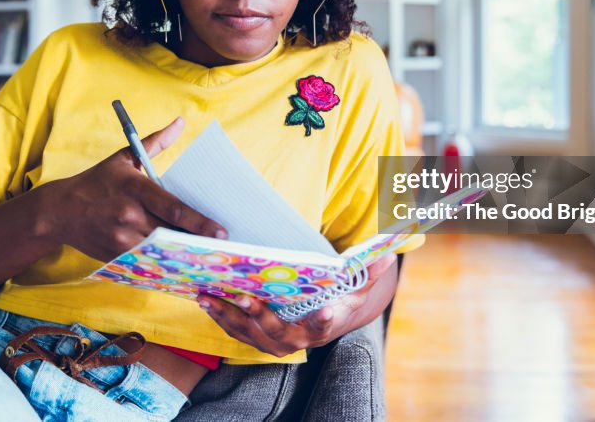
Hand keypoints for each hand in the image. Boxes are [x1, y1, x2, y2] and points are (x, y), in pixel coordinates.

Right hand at [41, 116, 226, 261]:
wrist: (59, 210)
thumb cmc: (97, 181)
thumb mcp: (124, 157)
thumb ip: (155, 143)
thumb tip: (180, 123)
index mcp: (135, 189)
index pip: (174, 209)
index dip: (200, 223)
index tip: (221, 231)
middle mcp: (129, 215)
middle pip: (172, 234)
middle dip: (197, 242)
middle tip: (221, 248)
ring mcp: (121, 239)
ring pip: (161, 251)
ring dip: (183, 255)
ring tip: (206, 258)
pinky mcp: (115, 256)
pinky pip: (146, 263)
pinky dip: (163, 264)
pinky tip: (181, 267)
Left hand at [196, 253, 397, 356]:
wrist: (323, 320)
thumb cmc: (339, 299)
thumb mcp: (357, 288)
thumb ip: (370, 271)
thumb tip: (390, 251)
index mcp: (324, 326)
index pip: (325, 325)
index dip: (324, 321)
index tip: (323, 313)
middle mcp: (296, 341)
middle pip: (275, 332)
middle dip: (257, 315)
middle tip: (242, 297)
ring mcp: (272, 343)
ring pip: (247, 333)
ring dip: (226, 316)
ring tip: (208, 295)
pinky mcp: (254, 339)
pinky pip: (234, 330)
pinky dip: (218, 316)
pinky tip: (204, 297)